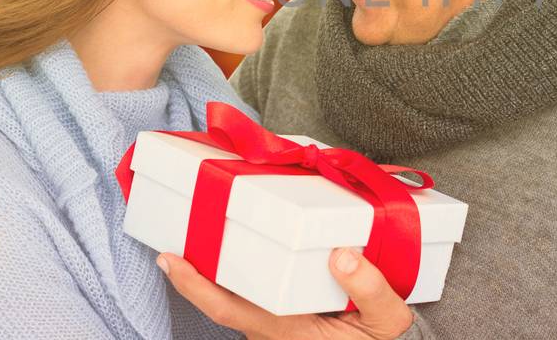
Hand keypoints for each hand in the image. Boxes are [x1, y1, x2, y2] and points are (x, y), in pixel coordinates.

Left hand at [158, 248, 413, 339]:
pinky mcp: (284, 322)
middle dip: (199, 267)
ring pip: (238, 296)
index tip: (169, 259)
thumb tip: (342, 255)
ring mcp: (275, 327)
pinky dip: (243, 273)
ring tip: (209, 231)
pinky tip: (245, 249)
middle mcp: (272, 329)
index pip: (226, 307)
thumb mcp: (387, 319)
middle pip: (223, 297)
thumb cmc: (385, 339)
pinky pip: (253, 297)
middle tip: (183, 227)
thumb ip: (369, 289)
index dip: (193, 285)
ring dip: (220, 269)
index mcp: (287, 328)